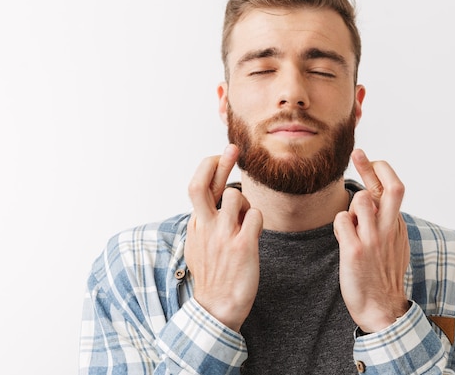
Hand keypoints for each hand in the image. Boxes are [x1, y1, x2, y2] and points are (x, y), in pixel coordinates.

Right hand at [184, 144, 262, 331]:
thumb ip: (203, 221)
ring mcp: (223, 235)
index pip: (197, 187)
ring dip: (248, 203)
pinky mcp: (243, 246)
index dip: (208, 168)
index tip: (219, 157)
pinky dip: (258, 219)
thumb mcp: (198, 245)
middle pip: (202, 185)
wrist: (217, 307)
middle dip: (219, 162)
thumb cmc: (212, 275)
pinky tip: (255, 233)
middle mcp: (206, 226)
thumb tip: (210, 202)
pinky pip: (256, 216)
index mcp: (195, 224)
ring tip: (247, 220)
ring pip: (238, 197)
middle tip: (232, 148)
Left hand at [333, 148, 409, 332]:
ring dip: (350, 206)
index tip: (369, 160)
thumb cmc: (383, 275)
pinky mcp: (356, 251)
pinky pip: (341, 221)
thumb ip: (386, 221)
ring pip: (359, 199)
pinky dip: (339, 224)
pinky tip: (342, 238)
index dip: (381, 170)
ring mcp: (373, 239)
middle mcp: (389, 228)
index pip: (394, 188)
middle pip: (390, 187)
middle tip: (358, 154)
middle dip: (371, 166)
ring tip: (350, 225)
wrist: (381, 308)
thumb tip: (373, 199)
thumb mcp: (393, 244)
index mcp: (398, 225)